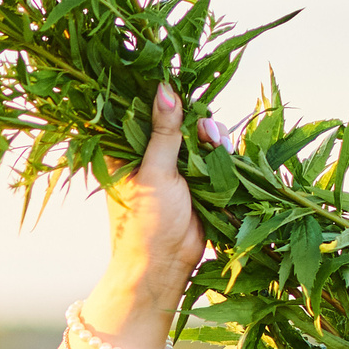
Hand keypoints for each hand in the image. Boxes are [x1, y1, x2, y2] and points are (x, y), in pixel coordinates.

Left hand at [81, 83, 219, 347]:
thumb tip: (165, 89)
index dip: (163, 97)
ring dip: (210, 135)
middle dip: (195, 119)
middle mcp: (148, 154)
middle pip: (177, 119)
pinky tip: (224, 150)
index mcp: (124, 150)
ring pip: (198, 135)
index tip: (182, 84)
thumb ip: (164, 132)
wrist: (165, 264)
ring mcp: (174, 166)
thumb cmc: (147, 222)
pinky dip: (220, 151)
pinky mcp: (196, 178)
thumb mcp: (155, 172)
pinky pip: (212, 154)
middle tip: (204, 130)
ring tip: (215, 142)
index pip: (142, 111)